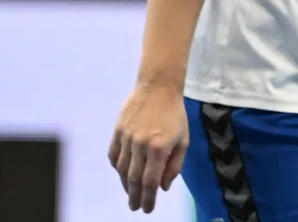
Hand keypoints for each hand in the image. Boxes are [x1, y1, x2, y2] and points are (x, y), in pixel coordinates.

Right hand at [108, 82, 188, 212]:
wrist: (158, 87)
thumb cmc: (175, 115)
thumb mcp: (183, 140)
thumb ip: (175, 166)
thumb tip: (163, 188)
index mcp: (160, 148)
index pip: (151, 181)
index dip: (148, 199)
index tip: (147, 210)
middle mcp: (141, 144)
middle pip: (133, 179)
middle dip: (135, 197)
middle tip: (135, 207)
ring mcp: (127, 137)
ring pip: (121, 169)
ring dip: (125, 185)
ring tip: (131, 193)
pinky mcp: (118, 131)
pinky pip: (113, 155)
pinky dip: (116, 168)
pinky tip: (122, 174)